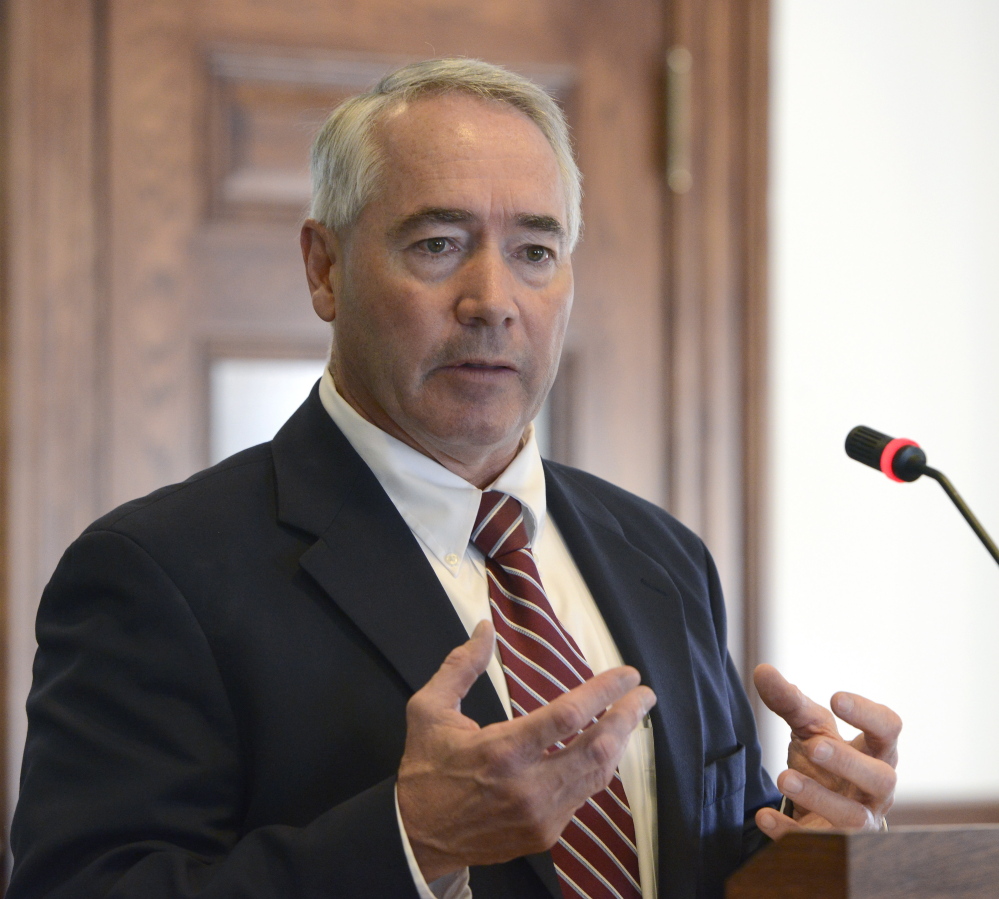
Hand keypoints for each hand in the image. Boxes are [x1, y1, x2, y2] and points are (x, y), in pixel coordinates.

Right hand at [396, 620, 656, 880]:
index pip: (568, 716)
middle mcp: (528, 787)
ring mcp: (541, 816)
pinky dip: (598, 768)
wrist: (417, 837)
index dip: (603, 692)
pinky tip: (603, 749)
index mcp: (501, 752)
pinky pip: (584, 796)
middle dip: (627, 717)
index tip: (626, 674)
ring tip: (630, 716)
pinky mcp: (545, 834)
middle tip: (644, 694)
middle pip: (597, 749)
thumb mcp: (429, 710)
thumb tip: (485, 630)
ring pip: (598, 776)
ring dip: (620, 743)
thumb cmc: (425, 770)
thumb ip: (460, 667)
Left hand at [753, 664, 900, 839]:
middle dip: (848, 762)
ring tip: (784, 778)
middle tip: (814, 746)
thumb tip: (761, 670)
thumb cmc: (825, 761)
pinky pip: (817, 842)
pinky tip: (763, 816)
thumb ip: (789, 701)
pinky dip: (789, 830)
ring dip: (819, 797)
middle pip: (881, 778)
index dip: (868, 714)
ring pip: (852, 817)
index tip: (835, 697)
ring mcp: (859, 821)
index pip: (889, 729)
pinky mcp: (833, 844)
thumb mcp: (810, 728)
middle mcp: (877, 789)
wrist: (824, 809)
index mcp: (877, 751)